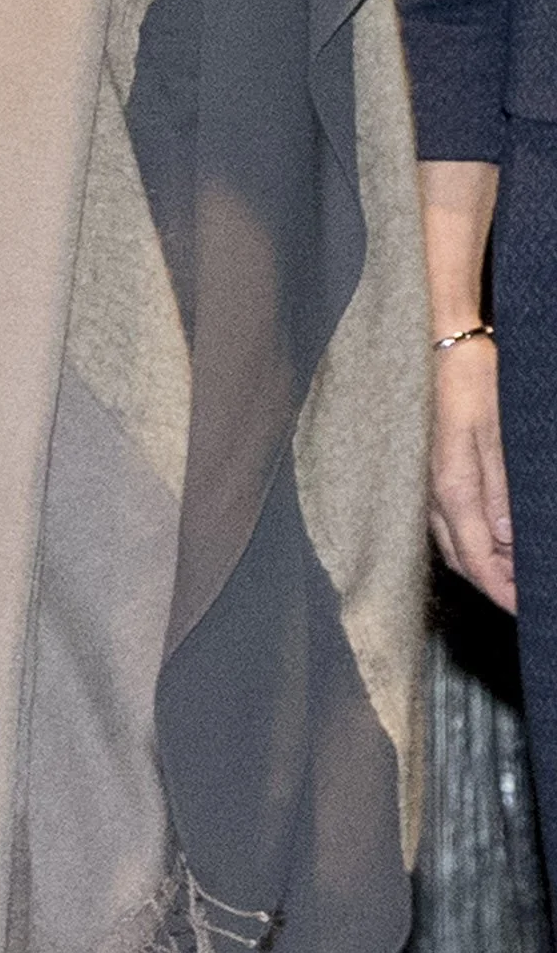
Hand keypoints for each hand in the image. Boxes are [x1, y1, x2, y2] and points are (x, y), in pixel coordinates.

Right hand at [430, 336, 515, 613]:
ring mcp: (427, 483)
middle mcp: (433, 494)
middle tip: (526, 598)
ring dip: (480, 563)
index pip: (477, 559)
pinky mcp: (429, 471)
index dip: (502, 590)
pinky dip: (469, 539)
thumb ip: (501, 488)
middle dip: (493, 584)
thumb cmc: (472, 380)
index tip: (526, 609)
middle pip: (461, 559)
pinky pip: (447, 521)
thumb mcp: (498, 432)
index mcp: (452, 488)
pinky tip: (488, 535)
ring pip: (452, 543)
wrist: (439, 343)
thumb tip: (506, 538)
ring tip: (512, 573)